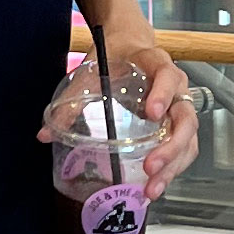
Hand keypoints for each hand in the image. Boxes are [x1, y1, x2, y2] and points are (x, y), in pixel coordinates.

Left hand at [39, 24, 198, 204]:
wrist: (130, 44)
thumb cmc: (114, 55)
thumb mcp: (91, 71)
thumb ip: (71, 101)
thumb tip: (45, 134)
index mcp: (155, 64)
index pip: (167, 77)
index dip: (163, 95)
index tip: (151, 115)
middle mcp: (176, 87)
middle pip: (185, 119)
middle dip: (171, 146)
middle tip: (150, 166)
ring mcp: (178, 107)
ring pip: (188, 140)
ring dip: (173, 166)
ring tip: (152, 189)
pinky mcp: (176, 125)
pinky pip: (184, 150)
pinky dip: (172, 170)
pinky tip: (154, 187)